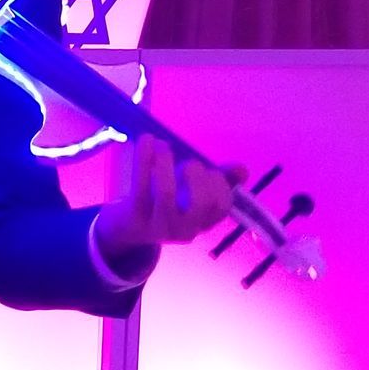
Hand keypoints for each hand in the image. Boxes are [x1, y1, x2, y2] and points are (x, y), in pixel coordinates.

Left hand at [96, 137, 242, 267]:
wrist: (125, 229)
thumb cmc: (165, 204)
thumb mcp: (193, 194)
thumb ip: (219, 180)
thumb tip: (243, 170)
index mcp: (202, 223)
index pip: (222, 206)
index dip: (220, 183)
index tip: (209, 170)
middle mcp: (183, 229)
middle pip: (200, 203)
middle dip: (197, 175)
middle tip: (188, 164)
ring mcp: (157, 225)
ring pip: (167, 194)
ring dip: (166, 163)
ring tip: (162, 145)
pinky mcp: (134, 215)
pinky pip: (141, 185)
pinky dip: (144, 158)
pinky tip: (147, 140)